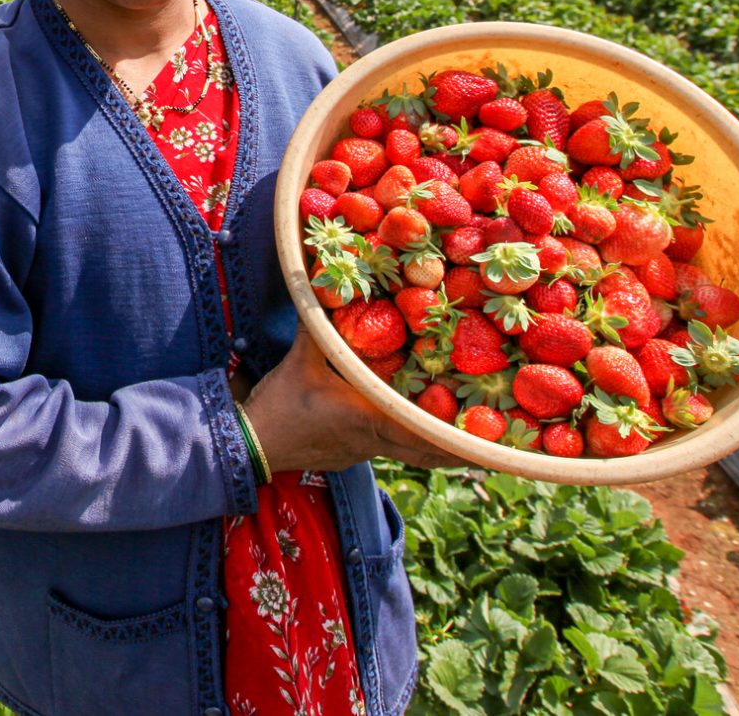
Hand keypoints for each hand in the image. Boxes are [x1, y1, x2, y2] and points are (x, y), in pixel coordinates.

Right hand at [240, 325, 466, 473]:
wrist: (250, 446)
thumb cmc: (280, 406)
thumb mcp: (300, 360)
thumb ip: (317, 325)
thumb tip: (322, 284)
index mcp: (370, 419)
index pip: (424, 437)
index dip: (458, 441)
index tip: (488, 444)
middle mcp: (373, 442)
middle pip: (426, 454)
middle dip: (456, 449)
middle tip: (487, 441)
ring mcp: (362, 453)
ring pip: (407, 451)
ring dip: (430, 441)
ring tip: (456, 428)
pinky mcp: (349, 455)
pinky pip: (385, 447)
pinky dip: (402, 437)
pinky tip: (401, 420)